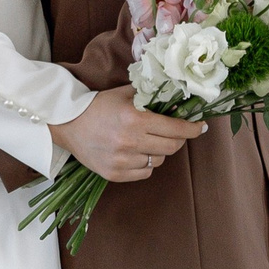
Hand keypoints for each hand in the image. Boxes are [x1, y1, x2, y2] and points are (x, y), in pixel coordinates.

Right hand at [52, 86, 203, 183]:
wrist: (68, 124)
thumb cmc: (99, 106)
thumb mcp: (126, 93)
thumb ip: (152, 96)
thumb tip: (179, 102)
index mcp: (135, 119)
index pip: (176, 129)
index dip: (192, 129)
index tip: (200, 127)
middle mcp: (130, 142)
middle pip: (172, 147)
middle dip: (178, 139)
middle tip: (176, 132)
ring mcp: (122, 161)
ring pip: (159, 161)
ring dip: (160, 151)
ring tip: (147, 140)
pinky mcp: (114, 174)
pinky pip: (145, 173)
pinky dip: (146, 164)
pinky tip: (136, 152)